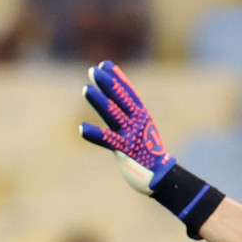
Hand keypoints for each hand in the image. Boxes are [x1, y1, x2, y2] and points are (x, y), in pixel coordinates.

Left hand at [79, 61, 175, 195]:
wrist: (160, 177)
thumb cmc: (146, 154)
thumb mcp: (140, 132)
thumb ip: (129, 119)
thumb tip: (118, 106)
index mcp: (142, 116)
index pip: (128, 92)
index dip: (117, 78)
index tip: (106, 64)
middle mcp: (138, 122)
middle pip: (120, 98)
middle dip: (106, 83)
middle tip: (93, 70)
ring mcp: (132, 135)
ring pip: (113, 114)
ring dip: (99, 101)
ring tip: (85, 89)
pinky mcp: (126, 150)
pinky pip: (108, 140)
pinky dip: (95, 134)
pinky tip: (82, 128)